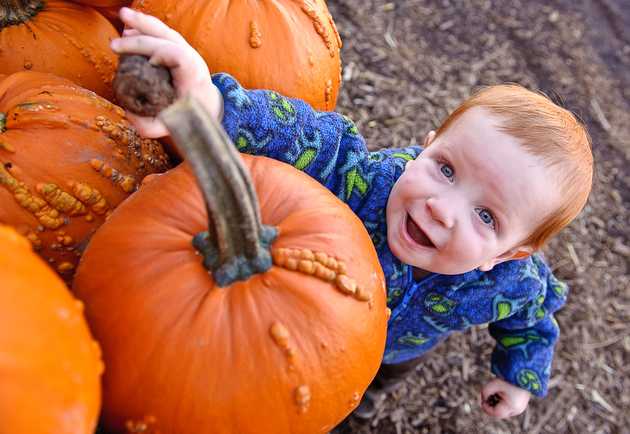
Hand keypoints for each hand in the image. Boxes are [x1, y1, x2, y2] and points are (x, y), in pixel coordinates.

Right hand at [110, 7, 222, 137]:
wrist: (207, 105)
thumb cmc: (187, 116)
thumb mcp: (169, 126)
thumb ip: (148, 124)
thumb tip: (127, 112)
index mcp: (193, 76)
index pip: (179, 55)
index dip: (161, 52)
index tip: (145, 61)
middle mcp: (192, 59)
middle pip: (168, 39)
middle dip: (141, 39)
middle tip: (115, 46)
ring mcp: (187, 51)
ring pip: (165, 32)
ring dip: (143, 23)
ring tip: (123, 15)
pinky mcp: (179, 48)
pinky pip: (162, 33)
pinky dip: (146, 27)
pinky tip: (129, 26)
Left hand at [480, 377, 530, 418]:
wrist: (522, 371)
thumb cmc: (507, 378)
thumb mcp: (493, 384)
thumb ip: (485, 392)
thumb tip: (483, 399)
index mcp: (512, 406)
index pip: (496, 413)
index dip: (486, 408)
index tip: (482, 400)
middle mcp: (517, 410)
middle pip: (499, 413)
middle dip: (491, 405)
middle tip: (488, 394)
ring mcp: (520, 408)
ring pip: (503, 410)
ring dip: (496, 403)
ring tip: (495, 391)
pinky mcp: (520, 404)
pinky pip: (508, 407)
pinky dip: (502, 401)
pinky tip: (500, 392)